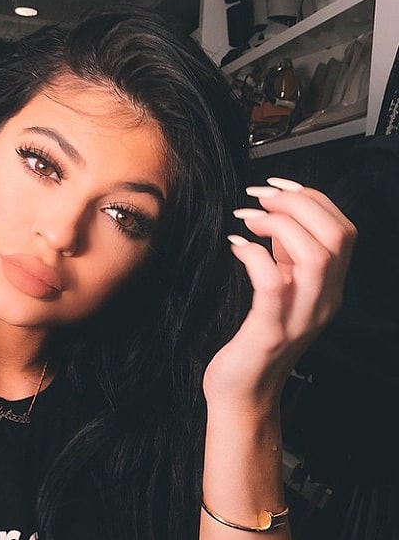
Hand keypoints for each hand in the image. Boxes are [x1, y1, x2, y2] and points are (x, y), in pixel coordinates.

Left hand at [203, 177, 356, 412]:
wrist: (244, 394)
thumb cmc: (257, 342)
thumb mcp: (282, 292)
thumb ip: (287, 257)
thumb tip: (278, 217)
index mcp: (328, 289)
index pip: (344, 230)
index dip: (313, 198)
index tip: (278, 186)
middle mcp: (323, 302)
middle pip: (338, 236)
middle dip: (298, 203)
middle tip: (260, 198)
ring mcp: (300, 317)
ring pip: (316, 256)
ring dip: (278, 224)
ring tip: (248, 218)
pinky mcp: (271, 331)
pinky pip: (273, 283)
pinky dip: (254, 255)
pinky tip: (236, 246)